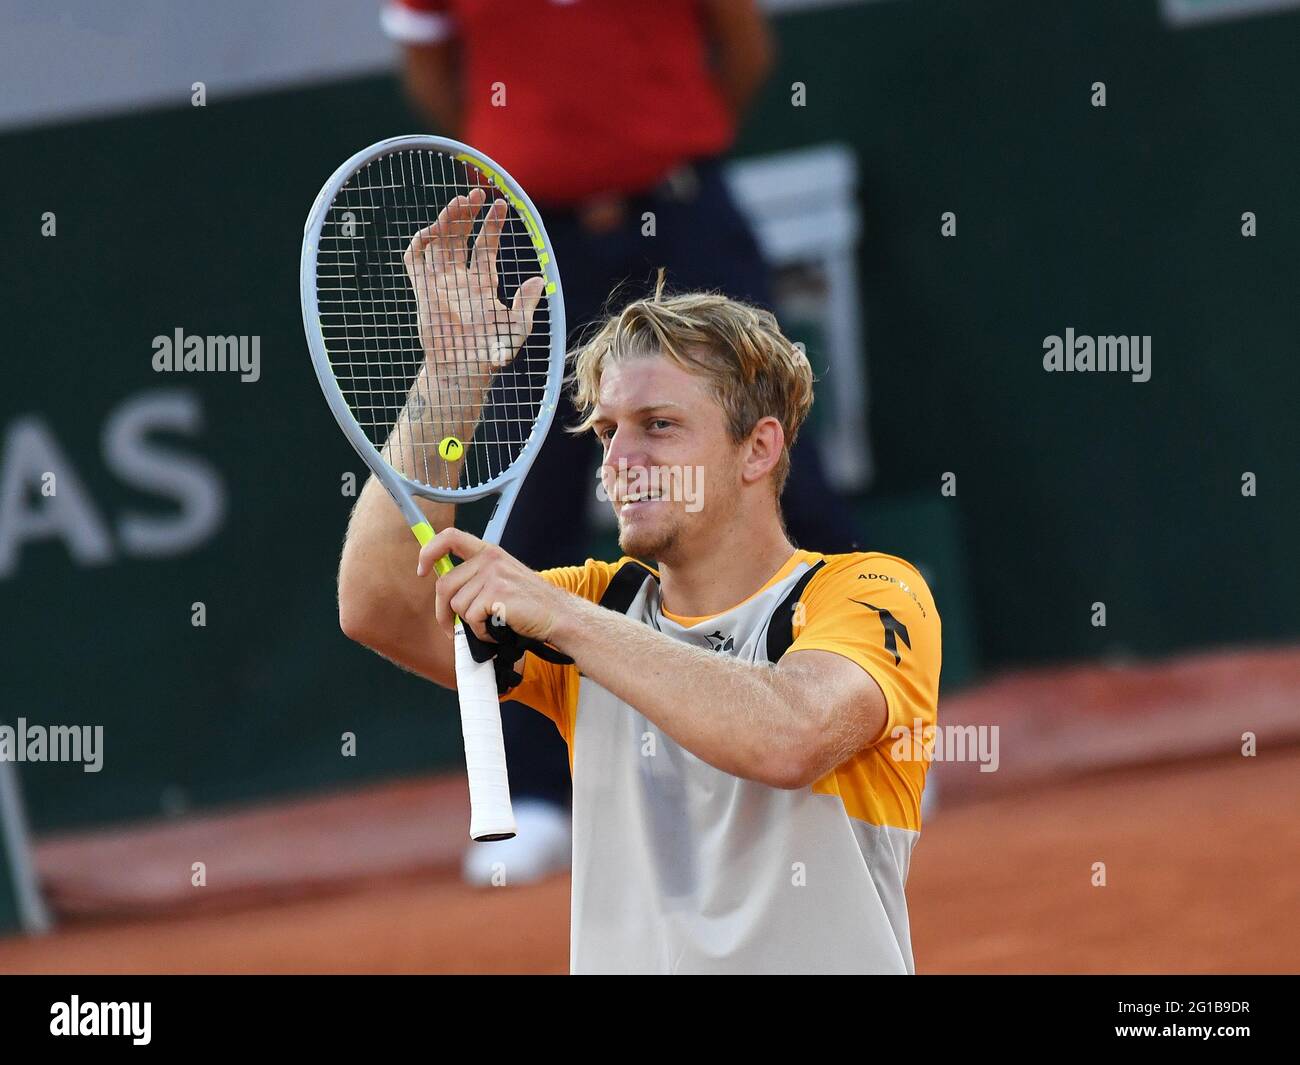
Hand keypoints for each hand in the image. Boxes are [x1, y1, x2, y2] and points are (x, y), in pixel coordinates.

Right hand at [402, 186, 545, 383]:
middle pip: (461, 236)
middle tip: (476, 193)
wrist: (462, 371)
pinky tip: (432, 231)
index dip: (491, 224)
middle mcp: (460, 278)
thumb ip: (526, 305)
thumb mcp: (517, 328)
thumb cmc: (491, 353)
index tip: (500, 204)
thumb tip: (539, 279)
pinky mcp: (423, 290)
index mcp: (482, 283)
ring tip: (459, 204)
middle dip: (467, 213)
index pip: (485, 245)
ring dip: (447, 220)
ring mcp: (440, 282)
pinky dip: (420, 243)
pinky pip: (416, 260)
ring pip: (440, 241)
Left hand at [417, 527, 569, 644]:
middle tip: (450, 629)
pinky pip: (471, 618)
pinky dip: (480, 632)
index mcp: (489, 552)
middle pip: (444, 584)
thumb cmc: (530, 604)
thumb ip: (477, 580)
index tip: (422, 570)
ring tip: (489, 627)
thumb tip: (446, 598)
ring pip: (457, 605)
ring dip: (468, 624)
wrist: (558, 615)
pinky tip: (496, 631)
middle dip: (442, 612)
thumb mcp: (503, 579)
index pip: (450, 537)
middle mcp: (489, 560)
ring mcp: (493, 575)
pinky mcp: (497, 594)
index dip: (429, 551)